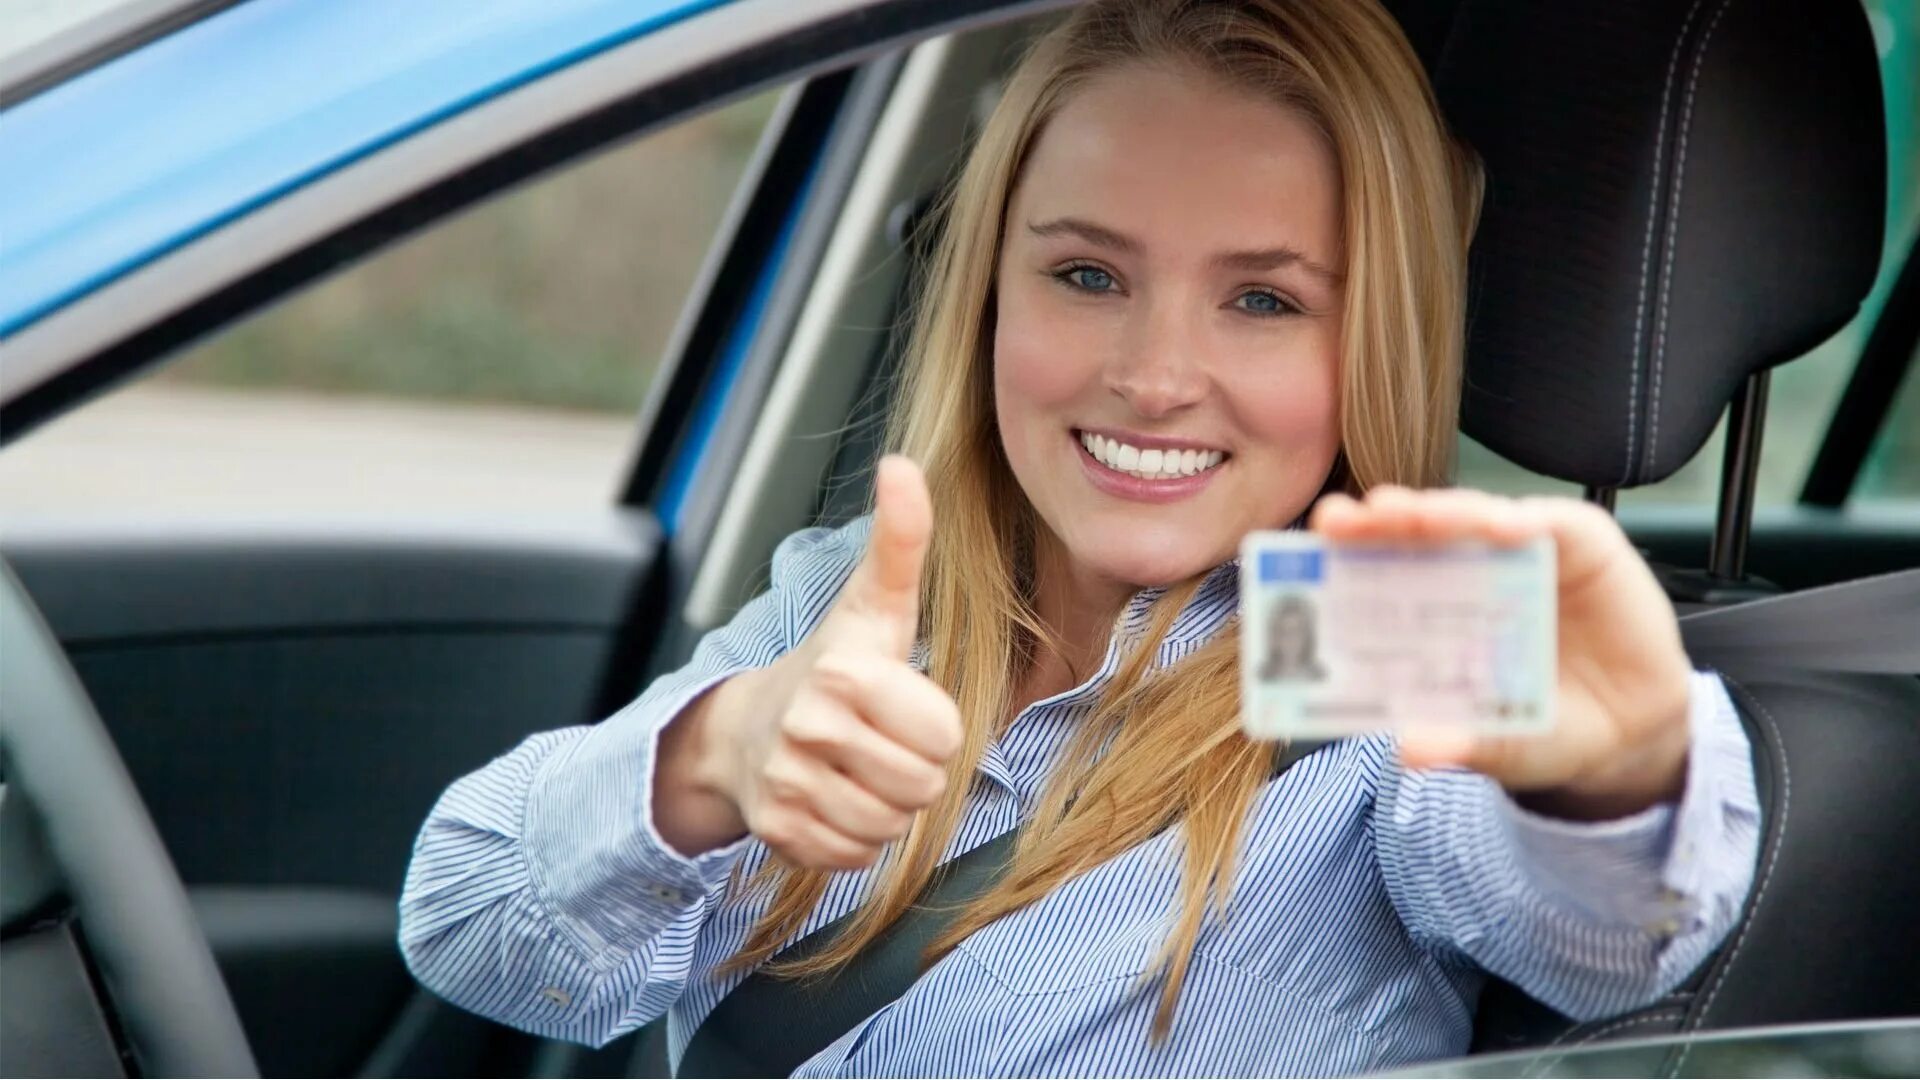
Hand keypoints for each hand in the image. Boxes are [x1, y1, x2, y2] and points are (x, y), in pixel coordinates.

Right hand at [657, 456, 962, 868]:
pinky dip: (853, 838)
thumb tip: (902, 463)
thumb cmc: (838, 664)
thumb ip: (901, 539)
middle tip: (881, 742)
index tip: (902, 706)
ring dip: (887, 806)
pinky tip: (833, 799)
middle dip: (914, 770)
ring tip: (859, 769)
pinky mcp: (777, 831)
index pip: (945, 738)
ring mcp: (788, 783)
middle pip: (923, 787)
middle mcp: (809, 728)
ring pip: (890, 827)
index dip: (935, 727)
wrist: (747, 728)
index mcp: (845, 673)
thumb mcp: (877, 603)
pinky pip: (855, 856)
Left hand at [1309, 486, 1692, 819]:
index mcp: (1433, 610)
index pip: (1378, 570)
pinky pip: (1550, 524)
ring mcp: (1524, 551)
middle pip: (1414, 534)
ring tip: (1407, 516)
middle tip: (1340, 522)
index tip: (1308, 549)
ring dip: (1438, 513)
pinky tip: (1503, 527)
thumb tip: (1407, 750)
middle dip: (1375, 523)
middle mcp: (1470, 570)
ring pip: (1471, 518)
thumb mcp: (1499, 744)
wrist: (1631, 736)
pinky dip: (1524, 522)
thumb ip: (1457, 743)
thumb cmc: (1546, 728)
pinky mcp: (1583, 543)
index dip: (1344, 557)